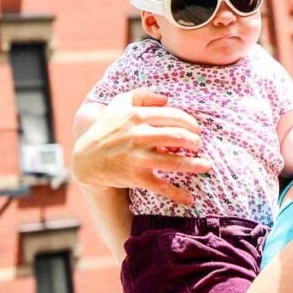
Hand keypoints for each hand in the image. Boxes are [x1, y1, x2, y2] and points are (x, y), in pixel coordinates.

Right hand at [71, 88, 211, 204]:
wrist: (86, 160)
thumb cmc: (106, 129)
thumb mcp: (118, 104)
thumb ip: (141, 94)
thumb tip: (167, 98)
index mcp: (137, 116)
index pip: (173, 116)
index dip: (190, 122)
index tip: (197, 129)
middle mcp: (139, 136)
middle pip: (178, 136)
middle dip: (194, 141)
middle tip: (199, 145)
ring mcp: (138, 158)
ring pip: (174, 162)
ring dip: (194, 165)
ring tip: (206, 165)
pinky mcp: (136, 177)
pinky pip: (161, 187)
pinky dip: (177, 194)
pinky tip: (190, 198)